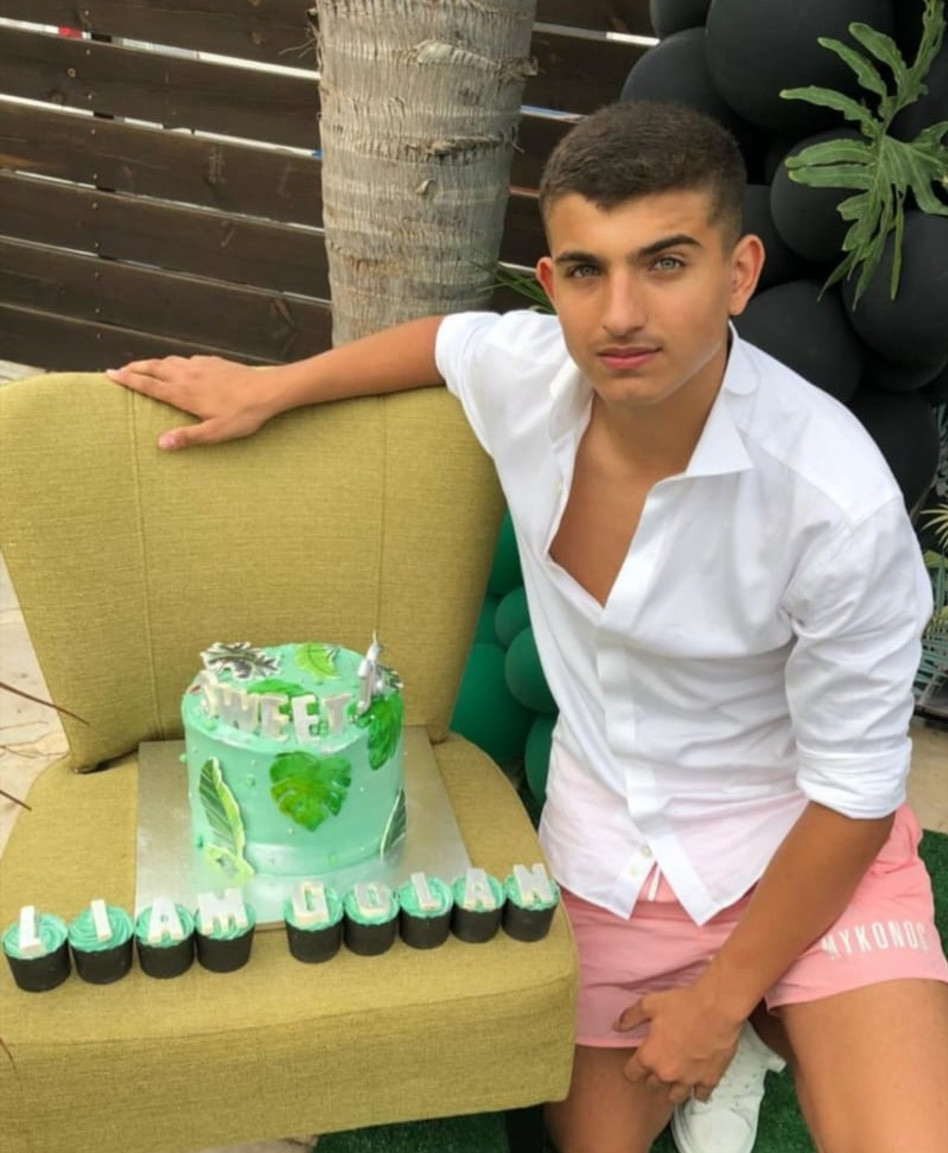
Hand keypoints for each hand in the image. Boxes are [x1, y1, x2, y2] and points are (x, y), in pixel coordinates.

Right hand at [106, 355, 275, 449]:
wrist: (267, 390)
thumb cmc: (243, 415)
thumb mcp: (216, 432)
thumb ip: (188, 437)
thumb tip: (161, 444)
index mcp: (184, 394)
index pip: (150, 385)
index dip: (129, 380)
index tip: (111, 374)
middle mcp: (188, 376)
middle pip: (154, 368)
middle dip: (135, 368)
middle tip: (119, 369)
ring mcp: (201, 366)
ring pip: (169, 361)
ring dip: (153, 363)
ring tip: (143, 366)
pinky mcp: (213, 362)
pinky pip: (187, 359)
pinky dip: (175, 361)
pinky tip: (178, 365)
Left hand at [614, 985, 743, 1104]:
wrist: (716, 1009)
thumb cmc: (682, 1004)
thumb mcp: (649, 1004)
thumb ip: (630, 1017)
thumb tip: (616, 1026)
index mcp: (649, 1056)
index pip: (631, 1075)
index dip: (631, 1068)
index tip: (635, 1063)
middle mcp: (666, 1073)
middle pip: (652, 1085)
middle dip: (652, 1075)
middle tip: (658, 1063)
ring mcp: (688, 1080)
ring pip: (675, 1095)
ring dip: (673, 1087)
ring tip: (675, 1075)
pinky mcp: (709, 1080)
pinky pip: (701, 1095)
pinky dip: (698, 1091)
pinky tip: (697, 1082)